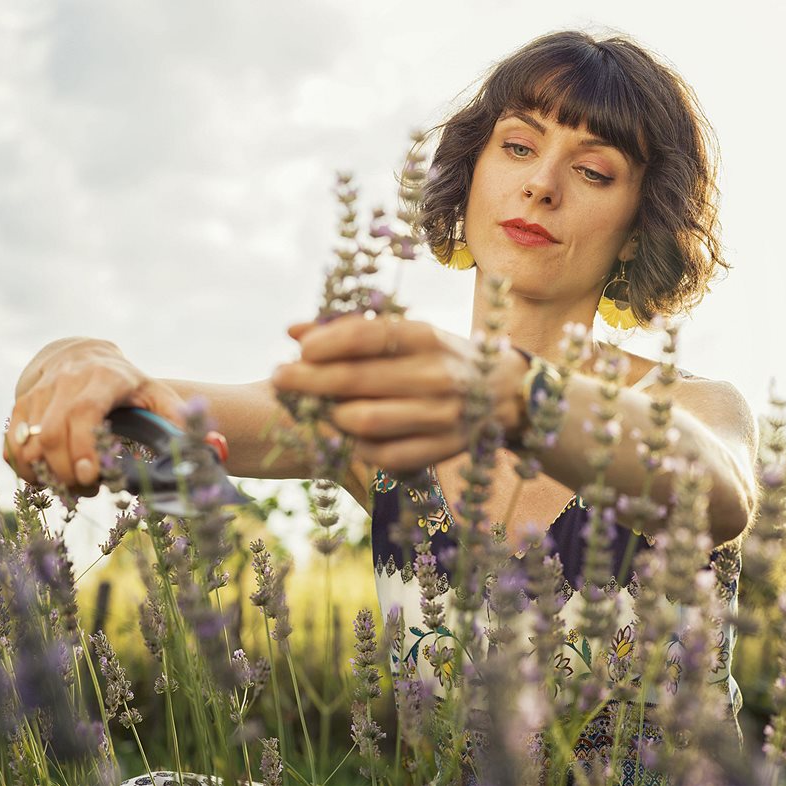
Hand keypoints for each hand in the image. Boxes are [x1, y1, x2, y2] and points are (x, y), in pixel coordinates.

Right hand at [4, 338, 186, 490]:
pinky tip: (46, 477)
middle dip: (65, 471)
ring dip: (44, 475)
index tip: (90, 476)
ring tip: (69, 486)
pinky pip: (11, 445)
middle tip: (88, 490)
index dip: (82, 446)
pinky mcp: (20, 406)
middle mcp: (65, 382)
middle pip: (50, 434)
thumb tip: (206, 446)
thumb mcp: (154, 391)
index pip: (83, 412)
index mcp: (102, 378)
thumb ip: (176, 417)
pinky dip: (23, 469)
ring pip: (26, 442)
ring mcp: (38, 393)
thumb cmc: (124, 383)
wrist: (81, 354)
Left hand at [272, 315, 527, 470]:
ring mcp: (441, 415)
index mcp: (427, 337)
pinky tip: (343, 438)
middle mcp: (436, 374)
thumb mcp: (408, 334)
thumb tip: (292, 330)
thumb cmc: (440, 357)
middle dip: (307, 381)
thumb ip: (352, 331)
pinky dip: (354, 448)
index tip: (297, 351)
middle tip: (280, 379)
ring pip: (364, 421)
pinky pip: (383, 455)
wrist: (504, 393)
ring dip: (328, 417)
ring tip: (314, 410)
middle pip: (356, 380)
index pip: (365, 336)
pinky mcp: (443, 449)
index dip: (323, 343)